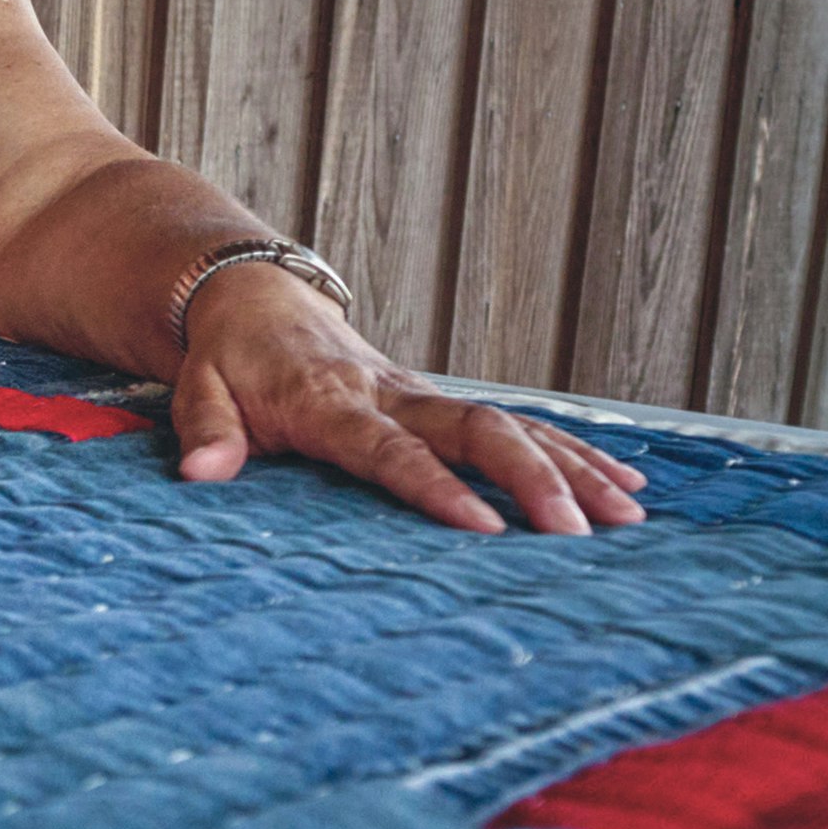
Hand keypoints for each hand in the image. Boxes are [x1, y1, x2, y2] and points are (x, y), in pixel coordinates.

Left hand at [171, 263, 645, 533]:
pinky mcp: (444, 403)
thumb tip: (200, 474)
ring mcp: (425, 396)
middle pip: (477, 431)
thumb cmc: (227, 359)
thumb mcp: (198, 390)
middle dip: (532, 478)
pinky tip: (626, 483)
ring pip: (512, 426)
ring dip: (572, 468)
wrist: (256, 298)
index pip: (390, 451)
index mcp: (331, 402)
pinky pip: (519, 424)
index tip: (482, 527)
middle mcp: (391, 395)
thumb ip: (205, 433)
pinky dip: (573, 451)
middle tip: (579, 530)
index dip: (435, 487)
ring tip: (628, 516)